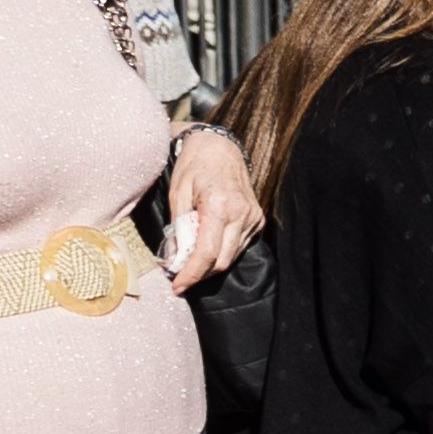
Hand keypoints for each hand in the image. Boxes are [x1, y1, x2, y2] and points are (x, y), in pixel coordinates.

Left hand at [165, 129, 264, 292]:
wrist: (220, 148)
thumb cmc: (194, 166)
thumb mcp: (177, 193)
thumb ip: (178, 227)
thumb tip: (175, 258)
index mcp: (220, 205)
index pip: (207, 252)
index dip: (191, 274)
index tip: (177, 286)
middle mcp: (241, 214)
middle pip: (221, 261)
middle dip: (199, 274)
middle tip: (179, 278)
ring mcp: (252, 217)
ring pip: (231, 256)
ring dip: (209, 265)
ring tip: (189, 264)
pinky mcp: (257, 219)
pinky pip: (238, 246)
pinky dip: (221, 252)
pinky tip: (206, 248)